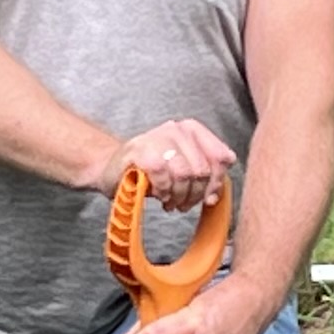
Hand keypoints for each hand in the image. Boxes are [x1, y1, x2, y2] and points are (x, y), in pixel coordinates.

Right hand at [99, 118, 234, 209]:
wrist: (113, 169)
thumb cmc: (151, 172)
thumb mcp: (184, 172)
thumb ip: (205, 178)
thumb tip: (213, 196)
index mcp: (192, 130)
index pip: (220, 156)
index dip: (217, 182)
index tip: (208, 198)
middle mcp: (177, 129)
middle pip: (202, 169)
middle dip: (195, 194)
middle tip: (183, 204)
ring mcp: (157, 137)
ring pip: (184, 174)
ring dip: (178, 196)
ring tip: (170, 201)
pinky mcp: (140, 151)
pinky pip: (162, 176)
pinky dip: (162, 191)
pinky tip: (158, 194)